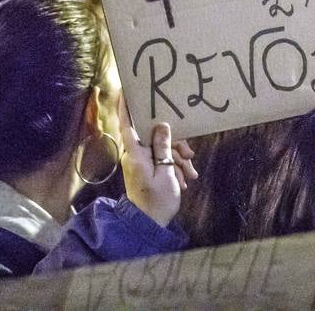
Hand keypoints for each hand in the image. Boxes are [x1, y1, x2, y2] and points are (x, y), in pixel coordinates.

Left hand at [116, 96, 197, 227]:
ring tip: (190, 174)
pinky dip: (175, 166)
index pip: (128, 125)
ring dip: (178, 158)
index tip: (125, 90)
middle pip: (154, 136)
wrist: (150, 224)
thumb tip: (161, 124)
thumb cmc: (157, 199)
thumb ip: (163, 146)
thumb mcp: (165, 171)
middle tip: (189, 155)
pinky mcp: (147, 170)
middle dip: (174, 143)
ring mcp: (141, 162)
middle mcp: (135, 155)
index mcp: (135, 153)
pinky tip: (185, 178)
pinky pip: (162, 159)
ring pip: (162, 148)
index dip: (126, 107)